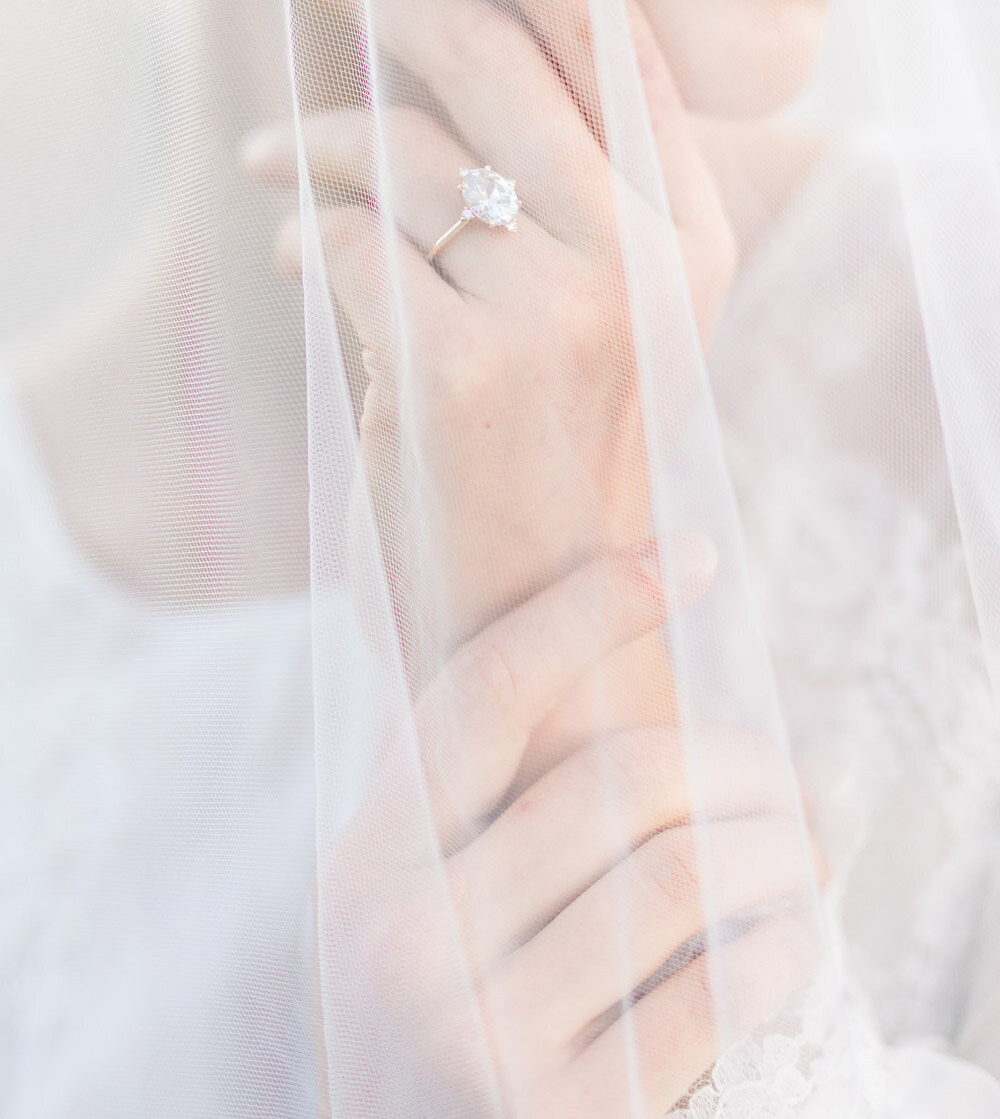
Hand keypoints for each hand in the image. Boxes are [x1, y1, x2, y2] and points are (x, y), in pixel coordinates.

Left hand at [245, 0, 736, 682]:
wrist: (534, 609)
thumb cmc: (548, 444)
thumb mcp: (597, 306)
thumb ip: (567, 181)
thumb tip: (452, 41)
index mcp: (695, 230)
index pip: (615, 41)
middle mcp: (650, 259)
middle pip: (503, 58)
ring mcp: (566, 314)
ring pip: (406, 149)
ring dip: (311, 140)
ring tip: (266, 159)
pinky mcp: (464, 370)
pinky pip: (350, 241)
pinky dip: (305, 238)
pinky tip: (302, 260)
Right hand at [328, 551, 821, 1118]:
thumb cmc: (428, 1017)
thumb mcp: (402, 904)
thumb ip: (460, 802)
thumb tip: (593, 663)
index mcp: (372, 862)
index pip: (486, 691)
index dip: (592, 608)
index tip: (693, 558)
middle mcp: (411, 940)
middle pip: (617, 778)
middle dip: (742, 762)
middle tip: (799, 780)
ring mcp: (484, 1038)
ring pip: (681, 872)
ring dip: (781, 848)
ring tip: (811, 854)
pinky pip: (716, 993)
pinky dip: (783, 947)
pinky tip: (793, 937)